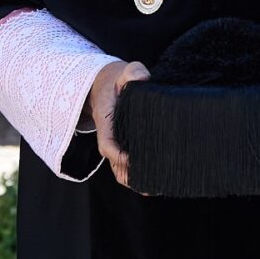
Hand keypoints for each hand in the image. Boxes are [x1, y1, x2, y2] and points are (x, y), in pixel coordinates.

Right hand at [89, 60, 149, 187]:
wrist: (106, 83)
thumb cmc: (118, 78)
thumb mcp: (125, 70)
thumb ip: (133, 72)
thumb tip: (143, 79)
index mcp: (106, 119)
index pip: (107, 142)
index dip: (117, 154)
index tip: (131, 160)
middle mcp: (109, 134)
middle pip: (114, 161)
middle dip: (128, 174)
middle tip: (149, 184)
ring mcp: (115, 141)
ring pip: (119, 166)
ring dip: (133, 179)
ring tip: (154, 188)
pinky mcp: (122, 144)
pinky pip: (124, 163)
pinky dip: (134, 174)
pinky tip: (153, 182)